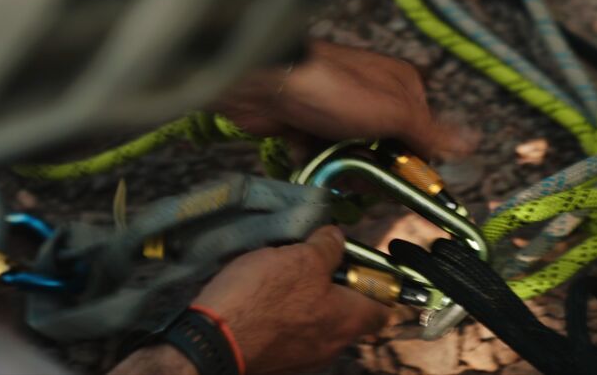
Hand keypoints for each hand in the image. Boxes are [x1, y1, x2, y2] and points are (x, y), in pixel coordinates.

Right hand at [193, 225, 388, 373]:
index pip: (383, 307)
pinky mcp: (277, 358)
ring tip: (282, 272)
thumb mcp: (301, 257)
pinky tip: (262, 294)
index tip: (357, 262)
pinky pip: (290, 331)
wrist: (213, 339)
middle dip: (333, 283)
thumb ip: (327, 246)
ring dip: (305, 296)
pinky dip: (283, 313)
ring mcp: (304, 356)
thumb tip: (336, 238)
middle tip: (313, 259)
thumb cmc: (261, 299)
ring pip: (317, 320)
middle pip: (348, 312)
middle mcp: (332, 345)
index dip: (375, 282)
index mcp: (347, 320)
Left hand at [214, 40, 474, 158]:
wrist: (266, 84)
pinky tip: (312, 164)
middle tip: (363, 181)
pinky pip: (323, 157)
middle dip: (376, 172)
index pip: (423, 136)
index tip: (407, 186)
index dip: (414, 164)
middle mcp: (372, 99)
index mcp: (401, 88)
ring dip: (344, 170)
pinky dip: (318, 165)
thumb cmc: (334, 89)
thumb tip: (471, 143)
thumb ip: (429, 131)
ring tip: (334, 171)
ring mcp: (338, 113)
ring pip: (354, 158)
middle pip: (387, 151)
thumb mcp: (393, 111)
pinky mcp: (309, 126)